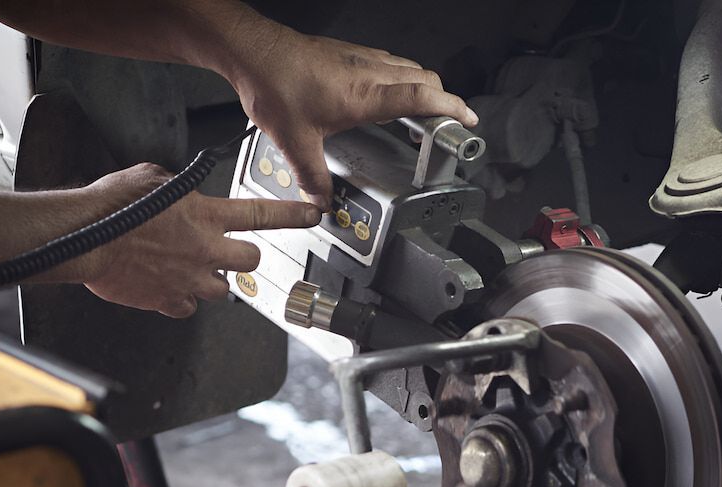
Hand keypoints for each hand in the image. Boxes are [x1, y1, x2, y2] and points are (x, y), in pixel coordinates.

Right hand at [80, 163, 320, 317]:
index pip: (261, 214)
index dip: (291, 215)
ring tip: (192, 267)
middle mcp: (205, 249)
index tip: (312, 215)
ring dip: (212, 279)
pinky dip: (181, 299)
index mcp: (205, 216)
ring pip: (222, 288)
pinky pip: (187, 307)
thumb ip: (178, 187)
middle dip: (246, 256)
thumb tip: (181, 191)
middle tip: (230, 251)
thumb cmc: (109, 206)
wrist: (82, 238)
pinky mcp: (168, 300)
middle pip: (250, 260)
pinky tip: (169, 286)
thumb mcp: (152, 178)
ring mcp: (189, 279)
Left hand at [228, 25, 477, 208]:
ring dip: (423, 87)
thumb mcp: (294, 141)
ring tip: (423, 112)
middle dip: (443, 100)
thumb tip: (322, 200)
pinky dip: (401, 79)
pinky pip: (389, 64)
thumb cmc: (274, 83)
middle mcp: (368, 72)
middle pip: (424, 79)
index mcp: (365, 95)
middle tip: (448, 123)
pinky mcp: (348, 54)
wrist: (253, 50)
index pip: (423, 97)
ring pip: (408, 68)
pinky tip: (386, 95)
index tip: (468, 120)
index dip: (451, 109)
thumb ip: (312, 176)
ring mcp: (360, 59)